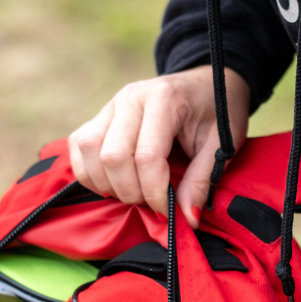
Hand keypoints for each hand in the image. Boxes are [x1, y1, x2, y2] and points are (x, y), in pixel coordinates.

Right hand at [68, 65, 250, 228]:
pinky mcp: (99, 116)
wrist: (204, 83)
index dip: (155, 193)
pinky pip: (78, 147)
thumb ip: (202, 180)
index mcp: (164, 99)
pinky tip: (113, 182)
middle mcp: (130, 98)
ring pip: (89, 152)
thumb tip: (186, 218)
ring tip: (134, 191)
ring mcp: (110, 105)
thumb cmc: (216, 111)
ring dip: (108, 184)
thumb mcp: (222, 144)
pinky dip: (89, 173)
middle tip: (151, 201)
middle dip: (131, 191)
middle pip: (112, 157)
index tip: (168, 211)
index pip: (147, 156)